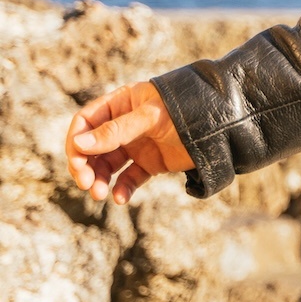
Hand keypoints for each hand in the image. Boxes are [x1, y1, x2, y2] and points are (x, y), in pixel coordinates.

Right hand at [65, 81, 192, 204]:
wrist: (223, 124)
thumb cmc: (186, 110)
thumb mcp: (150, 117)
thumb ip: (117, 131)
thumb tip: (79, 144)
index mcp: (122, 103)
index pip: (86, 122)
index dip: (76, 141)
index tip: (77, 160)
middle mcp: (125, 124)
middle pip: (92, 147)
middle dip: (85, 166)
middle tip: (86, 183)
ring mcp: (137, 144)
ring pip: (107, 166)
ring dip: (99, 180)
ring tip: (100, 194)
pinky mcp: (151, 162)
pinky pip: (129, 178)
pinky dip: (122, 189)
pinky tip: (120, 198)